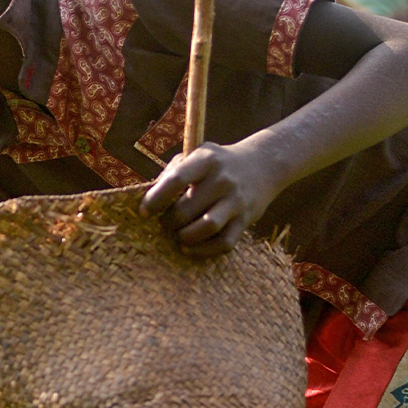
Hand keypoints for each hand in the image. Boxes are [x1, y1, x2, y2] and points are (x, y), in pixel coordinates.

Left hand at [139, 141, 283, 256]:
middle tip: (164, 224)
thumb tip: (148, 201)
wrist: (263, 165)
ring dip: (185, 237)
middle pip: (187, 209)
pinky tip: (190, 248)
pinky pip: (224, 243)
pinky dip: (203, 250)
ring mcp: (236, 201)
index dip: (156, 199)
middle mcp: (223, 180)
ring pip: (206, 228)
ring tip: (178, 235)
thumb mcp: (197, 156)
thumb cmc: (217, 164)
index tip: (144, 212)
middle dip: (169, 222)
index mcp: (206, 160)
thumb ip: (172, 174)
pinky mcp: (246, 220)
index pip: (176, 180)